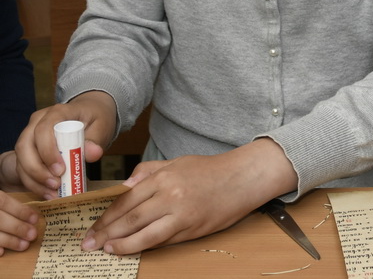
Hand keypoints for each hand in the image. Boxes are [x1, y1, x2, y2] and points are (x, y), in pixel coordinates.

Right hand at [0, 186, 37, 255]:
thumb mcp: (0, 195)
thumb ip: (9, 204)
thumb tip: (32, 216)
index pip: (3, 202)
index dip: (19, 210)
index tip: (35, 219)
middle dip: (17, 227)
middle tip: (33, 235)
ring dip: (8, 240)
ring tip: (24, 245)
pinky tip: (2, 252)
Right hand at [14, 92, 115, 199]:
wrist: (91, 113)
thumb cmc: (96, 118)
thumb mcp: (103, 125)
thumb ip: (96, 139)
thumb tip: (93, 153)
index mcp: (57, 112)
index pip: (43, 130)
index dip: (48, 151)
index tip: (61, 170)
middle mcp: (38, 122)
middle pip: (25, 146)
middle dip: (36, 169)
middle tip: (55, 185)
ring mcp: (30, 135)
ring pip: (21, 159)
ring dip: (34, 179)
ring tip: (52, 193)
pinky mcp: (29, 149)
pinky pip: (24, 167)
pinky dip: (34, 182)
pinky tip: (48, 193)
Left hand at [82, 139, 295, 255]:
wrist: (243, 178)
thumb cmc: (211, 169)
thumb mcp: (177, 162)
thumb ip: (149, 172)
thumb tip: (124, 186)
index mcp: (163, 177)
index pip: (125, 200)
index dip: (105, 217)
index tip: (92, 228)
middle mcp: (170, 195)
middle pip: (129, 219)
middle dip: (105, 234)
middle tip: (88, 244)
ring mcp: (181, 214)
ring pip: (143, 234)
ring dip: (121, 245)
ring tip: (106, 250)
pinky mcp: (192, 229)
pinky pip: (162, 240)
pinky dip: (144, 246)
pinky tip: (131, 249)